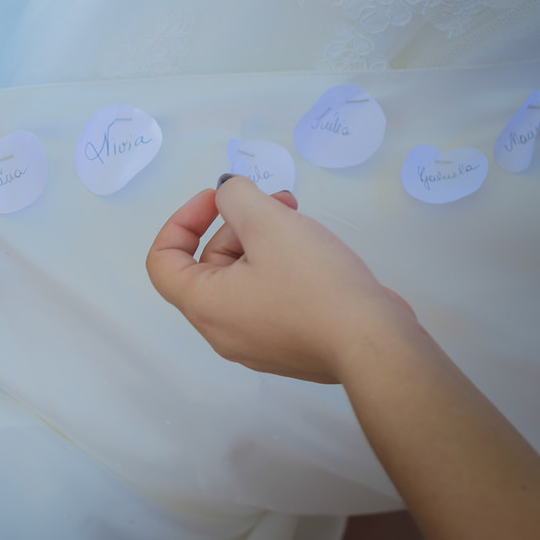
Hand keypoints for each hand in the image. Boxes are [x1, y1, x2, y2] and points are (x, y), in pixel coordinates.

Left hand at [145, 176, 416, 383]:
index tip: (216, 200)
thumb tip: (227, 194)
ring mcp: (256, 343)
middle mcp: (222, 331)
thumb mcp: (268, 223)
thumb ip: (236, 198)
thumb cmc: (314, 283)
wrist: (376, 344)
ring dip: (263, 240)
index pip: (163, 262)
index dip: (182, 221)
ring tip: (299, 216)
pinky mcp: (289, 345)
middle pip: (209, 266)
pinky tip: (314, 249)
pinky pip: (269, 297)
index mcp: (204, 307)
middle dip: (237, 224)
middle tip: (276, 201)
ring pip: (243, 278)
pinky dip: (280, 266)